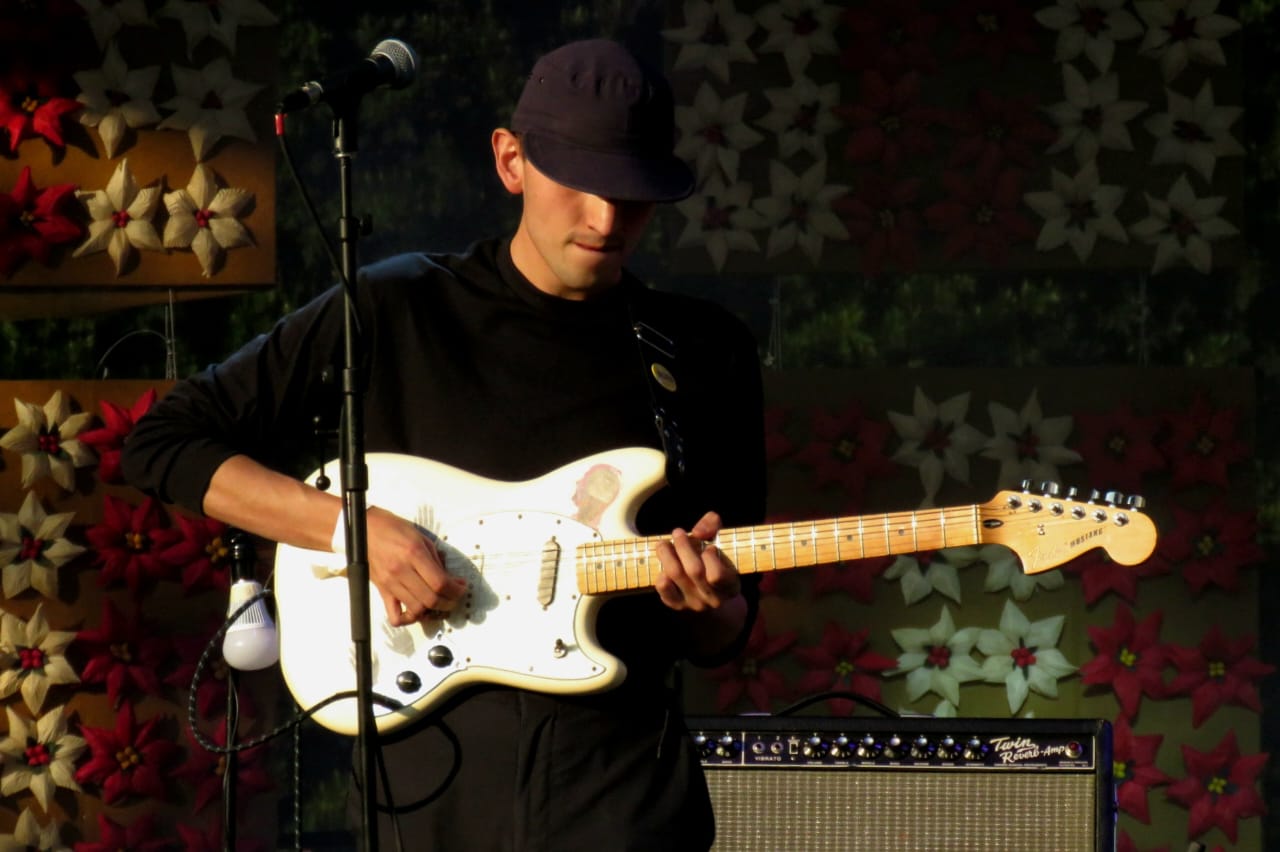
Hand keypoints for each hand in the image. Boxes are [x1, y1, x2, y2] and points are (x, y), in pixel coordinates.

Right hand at [364, 507, 466, 625]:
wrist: (365, 528)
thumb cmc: (393, 528)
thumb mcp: (421, 537)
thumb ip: (436, 559)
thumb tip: (451, 579)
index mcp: (414, 554)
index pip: (440, 582)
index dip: (456, 590)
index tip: (462, 588)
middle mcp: (401, 571)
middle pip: (431, 599)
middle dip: (449, 602)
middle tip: (455, 597)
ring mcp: (390, 583)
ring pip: (416, 610)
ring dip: (433, 612)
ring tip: (440, 604)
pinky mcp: (382, 590)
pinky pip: (394, 615)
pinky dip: (408, 619)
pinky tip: (417, 612)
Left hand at [654, 511, 739, 611]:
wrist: (711, 596)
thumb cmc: (716, 560)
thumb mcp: (721, 541)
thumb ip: (712, 526)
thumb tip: (698, 532)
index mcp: (730, 585)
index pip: (717, 575)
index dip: (710, 556)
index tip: (708, 546)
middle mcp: (713, 598)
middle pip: (694, 571)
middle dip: (683, 546)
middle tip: (678, 532)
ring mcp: (695, 603)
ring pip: (676, 575)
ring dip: (667, 554)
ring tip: (663, 543)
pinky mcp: (678, 605)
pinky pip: (664, 588)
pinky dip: (661, 574)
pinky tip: (663, 565)